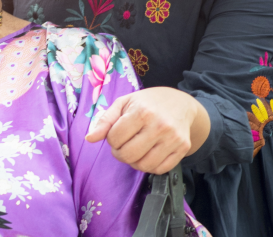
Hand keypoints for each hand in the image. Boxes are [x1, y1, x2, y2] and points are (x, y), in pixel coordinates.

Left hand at [84, 87, 210, 174]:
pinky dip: (150, 167)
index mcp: (142, 112)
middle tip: (122, 146)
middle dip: (120, 154)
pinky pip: (160, 169)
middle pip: (129, 155)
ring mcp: (173, 138)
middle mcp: (159, 126)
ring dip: (134, 162)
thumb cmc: (147, 103)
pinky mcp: (182, 148)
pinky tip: (148, 155)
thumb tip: (89, 139)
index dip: (111, 140)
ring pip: (144, 165)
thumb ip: (105, 121)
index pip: (115, 138)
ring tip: (134, 151)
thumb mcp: (123, 103)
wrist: (181, 103)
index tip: (116, 134)